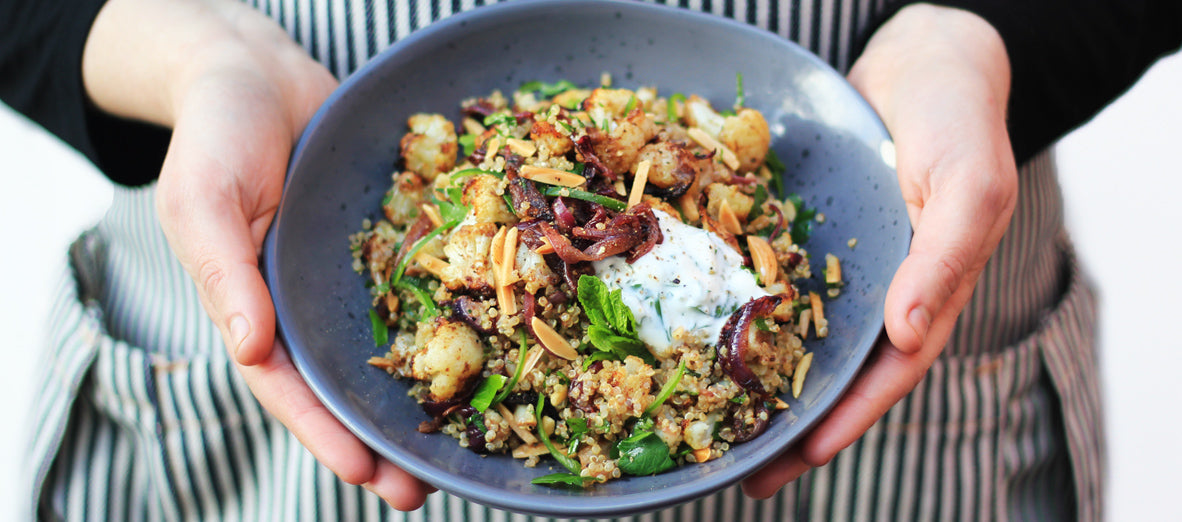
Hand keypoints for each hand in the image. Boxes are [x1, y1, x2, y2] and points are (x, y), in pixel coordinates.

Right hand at [82, 0, 432, 508]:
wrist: (261, 74)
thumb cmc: (215, 134)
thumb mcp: (201, 200)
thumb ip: (222, 273)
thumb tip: (251, 348)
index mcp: (257, 308)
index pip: (288, 386)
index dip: (324, 432)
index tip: (363, 472)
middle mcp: (309, 304)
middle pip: (346, 385)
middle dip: (380, 441)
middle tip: (421, 489)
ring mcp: (352, 278)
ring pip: (391, 350)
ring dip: (421, 398)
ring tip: (462, 449)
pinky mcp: (390, 245)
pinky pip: (424, 287)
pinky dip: (450, 322)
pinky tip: (490, 351)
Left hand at [743, 4, 1017, 495]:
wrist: (924, 57)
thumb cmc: (959, 118)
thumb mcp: (970, 182)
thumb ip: (946, 255)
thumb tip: (910, 332)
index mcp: (929, 294)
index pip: (888, 375)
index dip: (845, 421)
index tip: (796, 459)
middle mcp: (882, 290)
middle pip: (837, 372)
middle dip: (793, 424)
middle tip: (741, 471)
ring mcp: (845, 266)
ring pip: (800, 336)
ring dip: (764, 381)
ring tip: (713, 423)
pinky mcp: (810, 235)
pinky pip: (774, 283)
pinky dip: (746, 313)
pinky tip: (704, 333)